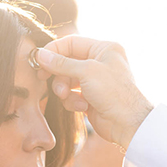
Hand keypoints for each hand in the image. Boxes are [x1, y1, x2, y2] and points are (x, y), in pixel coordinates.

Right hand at [36, 36, 153, 149]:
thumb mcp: (86, 72)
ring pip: (67, 80)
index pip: (72, 43)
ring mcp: (95, 81)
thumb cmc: (114, 93)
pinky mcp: (90, 97)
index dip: (54, 50)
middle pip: (67, 62)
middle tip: (45, 79)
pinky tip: (82, 106)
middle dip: (58, 74)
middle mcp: (99, 62)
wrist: (127, 124)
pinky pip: (72, 95)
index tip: (39, 60)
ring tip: (67, 96)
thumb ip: (61, 63)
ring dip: (64, 89)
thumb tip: (40, 54)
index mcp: (103, 49)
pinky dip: (73, 101)